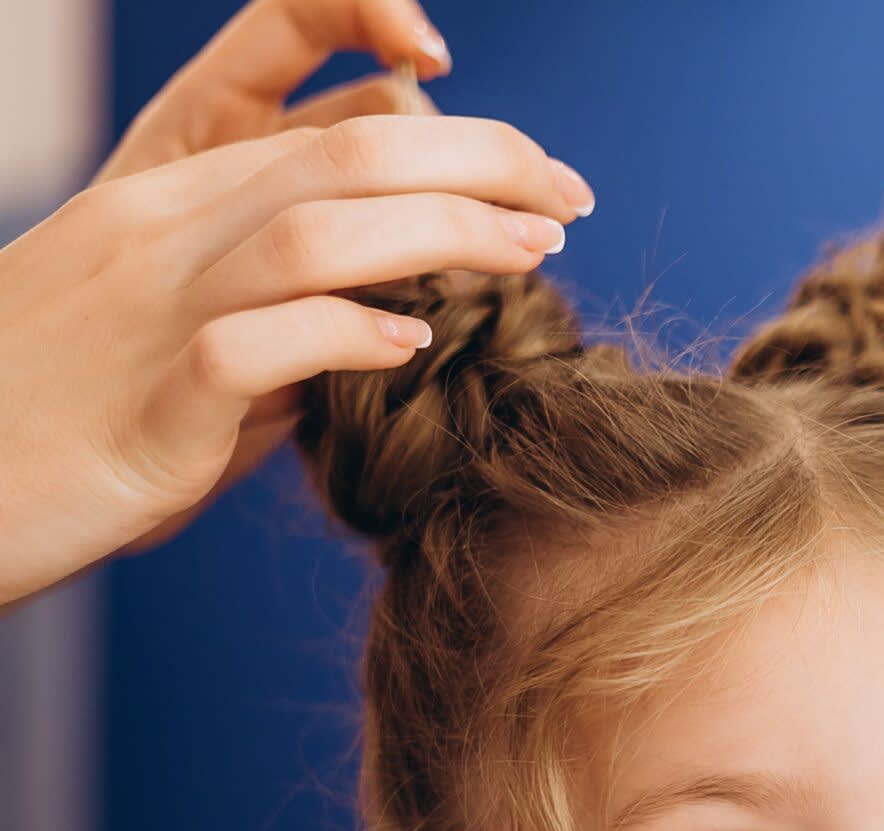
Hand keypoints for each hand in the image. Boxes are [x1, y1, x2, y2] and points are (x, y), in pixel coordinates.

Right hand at [0, 0, 595, 614]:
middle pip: (345, 153)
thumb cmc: (68, 419)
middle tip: (569, 199)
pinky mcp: (149, 402)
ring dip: (444, 236)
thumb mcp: (178, 335)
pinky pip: (257, 347)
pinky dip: (348, 337)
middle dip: (481, 162)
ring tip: (531, 256)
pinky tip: (417, 348)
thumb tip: (398, 316)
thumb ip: (280, 308)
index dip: (438, 117)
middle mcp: (162, 230)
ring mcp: (151, 309)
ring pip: (316, 228)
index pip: (318, 113)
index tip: (528, 166)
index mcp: (171, 199)